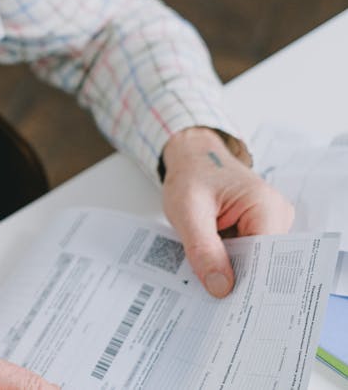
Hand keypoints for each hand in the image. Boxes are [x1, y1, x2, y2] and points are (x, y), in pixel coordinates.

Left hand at [161, 127, 293, 297]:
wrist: (192, 158)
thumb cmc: (191, 176)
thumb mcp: (187, 211)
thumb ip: (203, 248)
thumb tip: (221, 288)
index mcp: (267, 207)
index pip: (267, 259)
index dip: (248, 284)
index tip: (228, 306)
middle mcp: (277, 216)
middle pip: (262, 264)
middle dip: (237, 282)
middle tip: (211, 305)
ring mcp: (270, 224)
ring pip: (253, 263)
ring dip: (230, 274)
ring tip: (207, 288)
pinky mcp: (257, 230)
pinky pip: (246, 256)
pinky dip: (227, 264)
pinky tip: (211, 273)